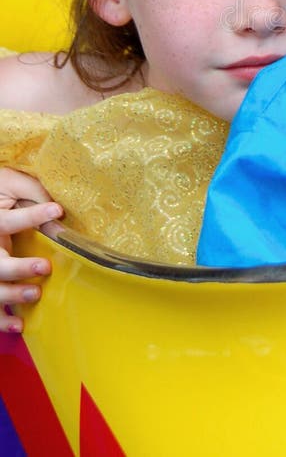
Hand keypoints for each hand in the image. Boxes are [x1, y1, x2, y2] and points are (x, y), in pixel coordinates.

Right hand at [0, 168, 62, 332]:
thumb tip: (58, 206)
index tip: (57, 210)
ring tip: (35, 295)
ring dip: (11, 295)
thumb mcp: (10, 182)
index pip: (7, 221)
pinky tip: (19, 325)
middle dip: (18, 269)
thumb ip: (31, 190)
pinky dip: (1, 321)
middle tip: (45, 267)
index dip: (32, 216)